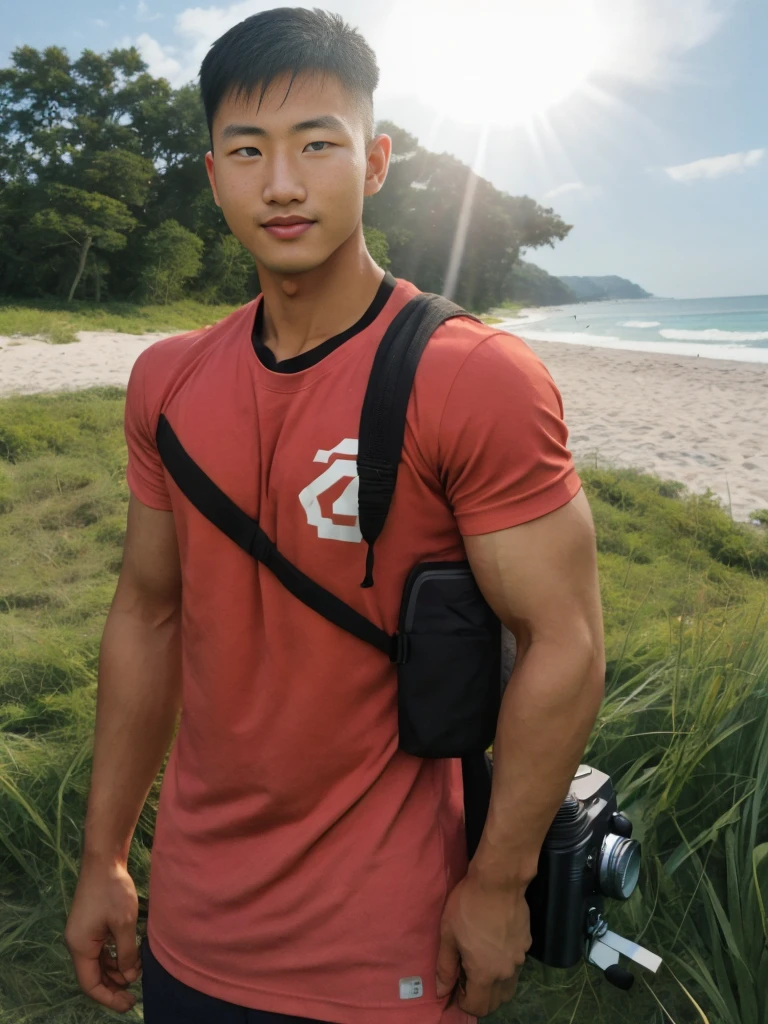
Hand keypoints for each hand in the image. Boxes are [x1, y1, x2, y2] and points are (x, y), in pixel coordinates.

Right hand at [64, 856, 142, 1013]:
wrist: (104, 860)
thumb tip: (130, 976)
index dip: (109, 997)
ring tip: (139, 971)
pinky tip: (132, 955)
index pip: (90, 984)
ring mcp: (83, 933)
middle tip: (136, 992)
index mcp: (80, 946)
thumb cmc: (113, 890)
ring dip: (116, 970)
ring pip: (98, 963)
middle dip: (114, 985)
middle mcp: (77, 942)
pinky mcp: (91, 924)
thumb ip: (126, 953)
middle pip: (94, 975)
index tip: (129, 1003)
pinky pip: (101, 950)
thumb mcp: (124, 924)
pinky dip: (115, 956)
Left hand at [435, 871, 530, 1017]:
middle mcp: (505, 972)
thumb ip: (445, 967)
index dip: (463, 1000)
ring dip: (495, 983)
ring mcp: (520, 958)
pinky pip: (516, 964)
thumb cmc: (467, 906)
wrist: (498, 881)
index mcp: (484, 974)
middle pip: (495, 1001)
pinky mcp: (527, 943)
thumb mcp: (448, 935)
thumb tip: (441, 991)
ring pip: (508, 985)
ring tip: (481, 959)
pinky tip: (495, 942)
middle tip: (466, 972)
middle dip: (480, 995)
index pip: (477, 1007)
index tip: (456, 983)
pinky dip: (505, 964)